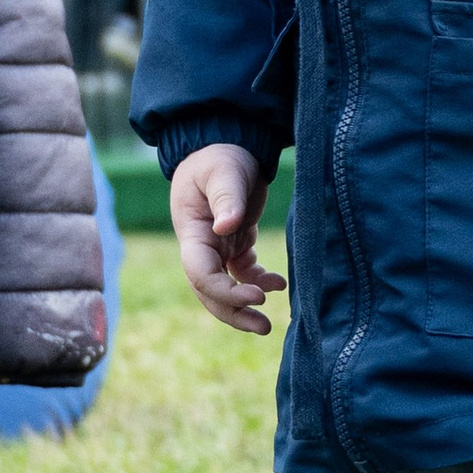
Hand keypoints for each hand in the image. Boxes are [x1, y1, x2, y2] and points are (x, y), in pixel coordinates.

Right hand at [169, 145, 284, 335]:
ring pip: (225, 289)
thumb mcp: (223, 172)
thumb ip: (226, 198)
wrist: (224, 145)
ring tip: (268, 325)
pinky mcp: (235, 244)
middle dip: (233, 313)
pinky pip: (243, 274)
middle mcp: (201, 246)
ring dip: (243, 308)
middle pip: (209, 292)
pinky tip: (279, 284)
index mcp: (193, 233)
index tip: (256, 296)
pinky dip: (259, 283)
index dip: (225, 292)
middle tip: (265, 326)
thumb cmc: (219, 157)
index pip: (201, 274)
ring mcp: (217, 248)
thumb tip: (228, 227)